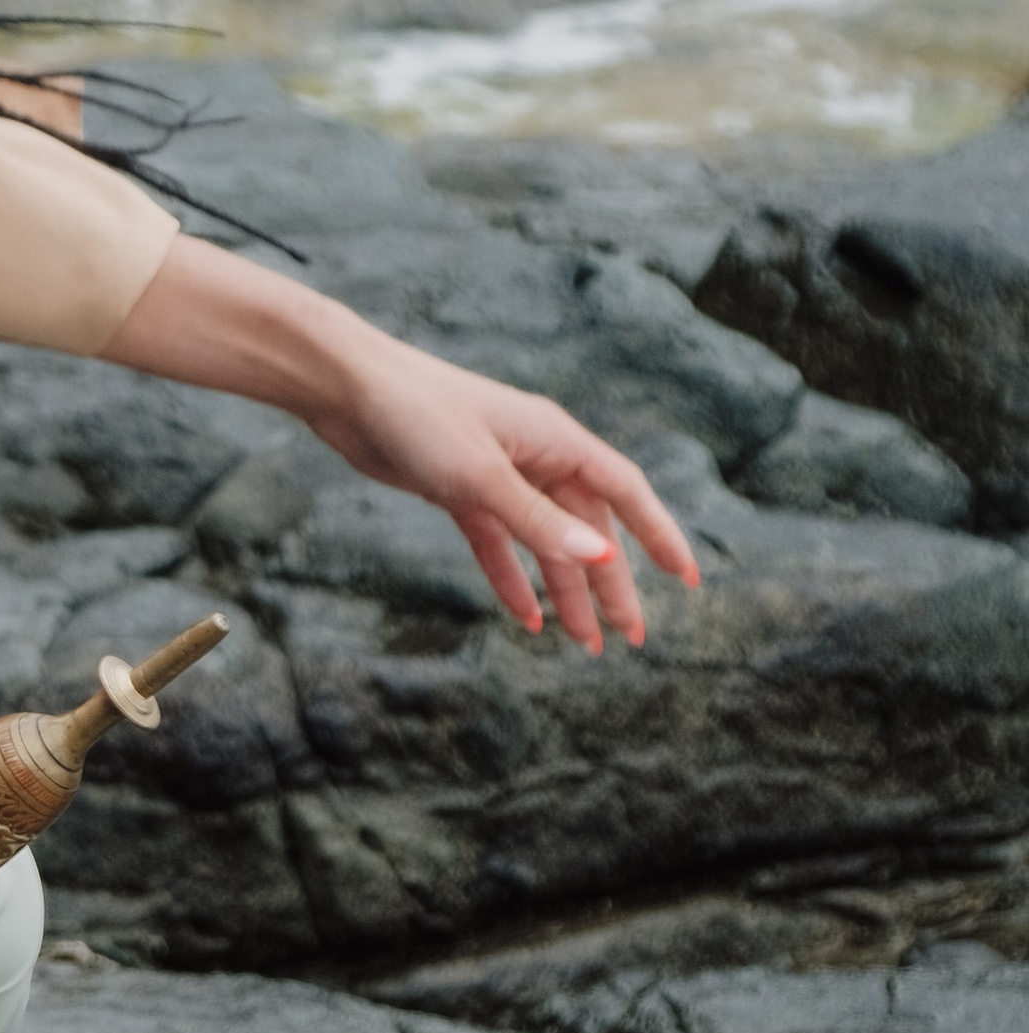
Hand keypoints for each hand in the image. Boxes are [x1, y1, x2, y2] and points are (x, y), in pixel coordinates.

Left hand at [322, 346, 699, 650]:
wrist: (347, 390)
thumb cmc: (417, 417)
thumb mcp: (480, 477)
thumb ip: (539, 521)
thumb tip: (601, 558)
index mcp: (556, 440)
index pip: (625, 493)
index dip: (659, 535)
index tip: (686, 579)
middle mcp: (536, 456)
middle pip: (587, 528)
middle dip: (611, 584)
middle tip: (630, 638)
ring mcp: (499, 474)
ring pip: (546, 541)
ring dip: (565, 590)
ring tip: (585, 642)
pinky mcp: (461, 490)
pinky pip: (499, 542)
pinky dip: (513, 578)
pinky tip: (527, 616)